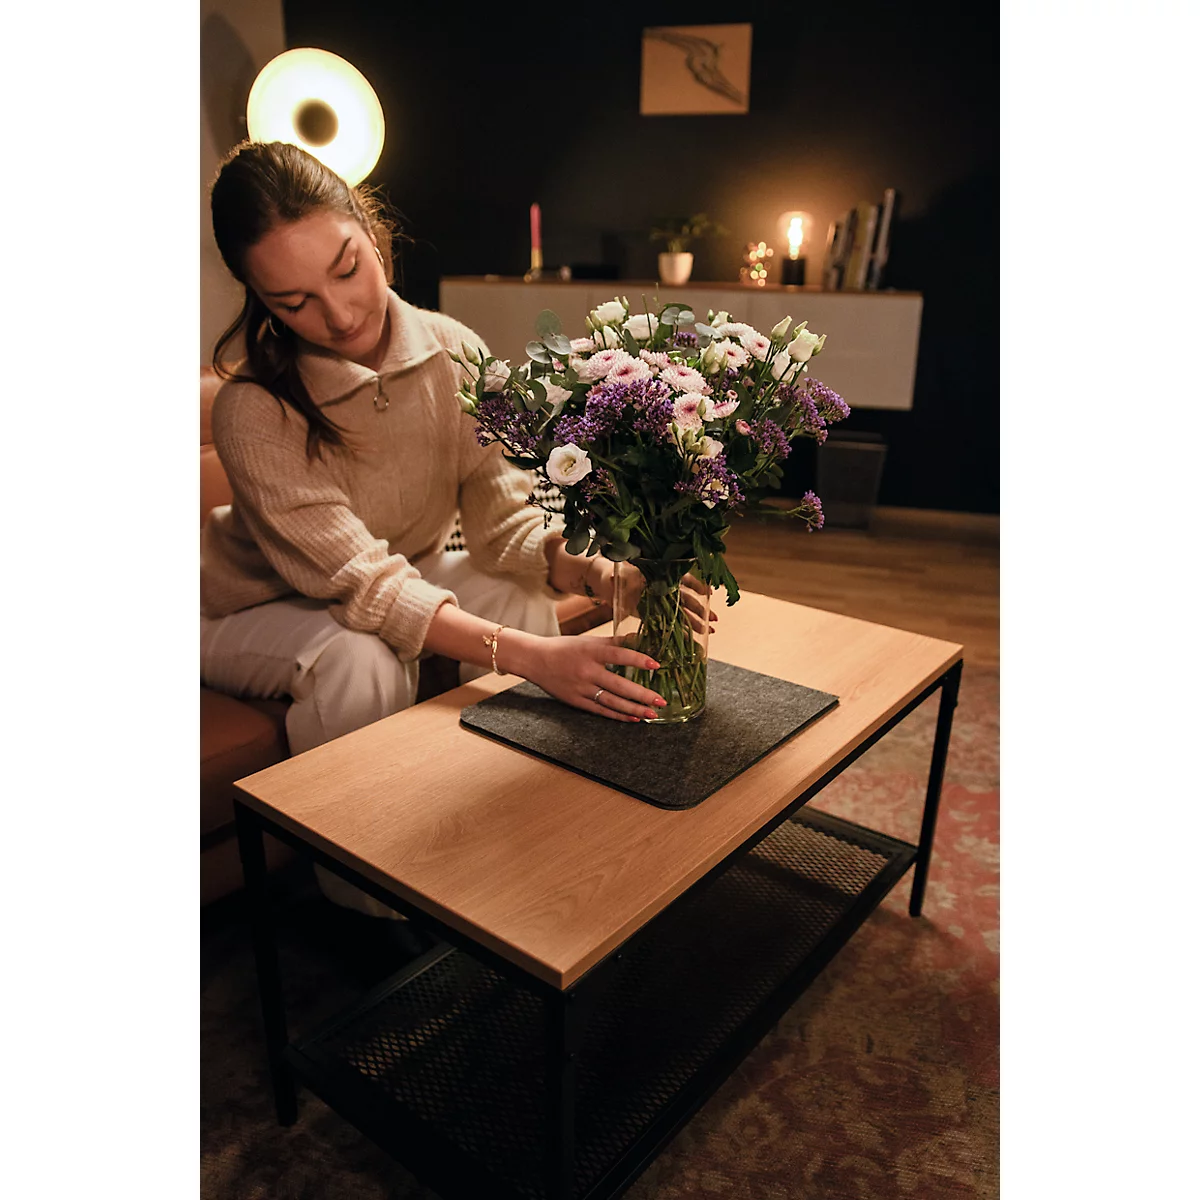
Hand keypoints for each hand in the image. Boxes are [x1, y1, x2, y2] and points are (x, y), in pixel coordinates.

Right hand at [516, 632, 669, 721]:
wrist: (535, 660)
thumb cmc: (564, 648)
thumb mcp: (588, 640)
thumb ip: (613, 642)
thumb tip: (639, 638)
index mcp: (590, 651)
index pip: (618, 655)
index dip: (637, 660)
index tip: (656, 665)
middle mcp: (586, 671)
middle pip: (618, 685)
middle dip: (642, 694)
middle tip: (661, 701)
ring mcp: (580, 688)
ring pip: (611, 702)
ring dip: (633, 709)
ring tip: (652, 714)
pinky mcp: (576, 701)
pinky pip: (600, 710)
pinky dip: (618, 715)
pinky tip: (633, 718)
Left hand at [610, 563, 718, 636]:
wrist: (604, 583)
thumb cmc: (610, 575)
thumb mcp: (612, 576)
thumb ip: (613, 579)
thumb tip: (611, 579)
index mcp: (656, 574)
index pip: (681, 578)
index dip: (695, 585)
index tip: (708, 593)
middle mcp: (662, 586)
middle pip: (685, 598)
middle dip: (700, 609)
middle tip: (713, 620)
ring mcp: (660, 600)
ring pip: (683, 610)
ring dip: (697, 620)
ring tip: (710, 630)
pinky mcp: (654, 612)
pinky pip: (671, 620)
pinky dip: (683, 628)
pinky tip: (695, 636)